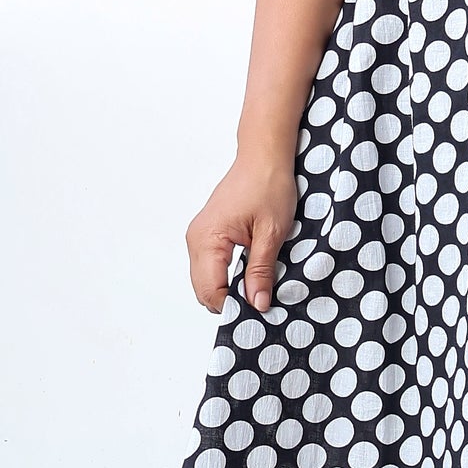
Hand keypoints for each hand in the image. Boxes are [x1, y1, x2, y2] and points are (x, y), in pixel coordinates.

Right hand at [186, 145, 298, 313]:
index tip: (260, 310)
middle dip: (230, 301)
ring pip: (206, 280)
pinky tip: (248, 273)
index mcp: (208, 239)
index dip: (234, 306)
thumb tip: (257, 304)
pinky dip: (226, 276)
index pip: (211, 291)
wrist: (264, 157)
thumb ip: (261, 271)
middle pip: (204, 290)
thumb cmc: (268, 186)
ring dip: (228, 289)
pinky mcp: (206, 234)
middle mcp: (196, 239)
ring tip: (257, 287)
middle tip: (261, 301)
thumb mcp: (271, 233)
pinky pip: (210, 267)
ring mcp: (198, 236)